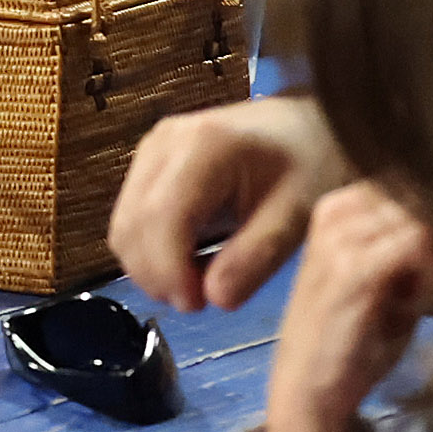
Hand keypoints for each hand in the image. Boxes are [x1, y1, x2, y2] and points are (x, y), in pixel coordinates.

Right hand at [114, 97, 342, 313]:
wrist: (307, 127)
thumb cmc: (309, 162)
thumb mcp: (297, 215)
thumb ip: (256, 258)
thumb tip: (215, 298)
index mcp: (204, 146)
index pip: (161, 219)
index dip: (169, 272)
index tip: (196, 304)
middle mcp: (166, 143)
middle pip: (131, 226)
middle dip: (158, 275)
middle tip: (200, 301)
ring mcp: (152, 151)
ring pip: (123, 228)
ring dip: (150, 267)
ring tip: (197, 281)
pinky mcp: (149, 165)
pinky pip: (131, 221)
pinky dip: (151, 252)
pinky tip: (188, 260)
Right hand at [263, 185, 432, 431]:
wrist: (308, 391)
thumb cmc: (348, 340)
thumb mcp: (378, 280)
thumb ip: (406, 246)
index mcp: (333, 209)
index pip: (408, 184)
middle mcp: (333, 213)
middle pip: (419, 199)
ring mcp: (341, 239)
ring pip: (424, 220)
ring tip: (424, 300)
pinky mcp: (354, 270)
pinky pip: (420, 244)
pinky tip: (424, 308)